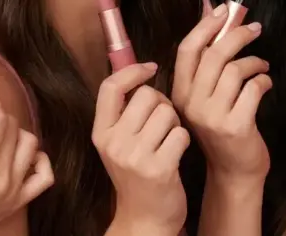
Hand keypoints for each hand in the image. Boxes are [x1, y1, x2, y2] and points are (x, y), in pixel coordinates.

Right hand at [92, 62, 189, 233]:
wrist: (146, 219)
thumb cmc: (138, 173)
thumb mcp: (119, 143)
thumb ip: (124, 111)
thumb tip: (138, 66)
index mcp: (101, 133)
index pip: (110, 87)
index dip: (132, 70)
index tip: (151, 68)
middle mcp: (113, 143)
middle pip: (147, 95)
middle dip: (162, 104)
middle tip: (163, 124)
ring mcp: (134, 157)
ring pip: (167, 112)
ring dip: (175, 123)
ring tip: (169, 140)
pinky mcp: (158, 168)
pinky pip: (181, 133)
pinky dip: (183, 141)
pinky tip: (176, 154)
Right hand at [172, 4, 270, 179]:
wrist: (233, 171)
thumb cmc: (222, 129)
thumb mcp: (204, 100)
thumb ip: (206, 69)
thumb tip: (219, 24)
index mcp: (179, 93)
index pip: (187, 49)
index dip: (206, 26)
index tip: (224, 11)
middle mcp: (190, 103)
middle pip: (214, 54)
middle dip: (238, 35)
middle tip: (255, 29)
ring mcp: (212, 115)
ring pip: (235, 69)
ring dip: (254, 62)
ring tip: (262, 67)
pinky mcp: (235, 125)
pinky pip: (253, 87)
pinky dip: (263, 81)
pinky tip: (265, 85)